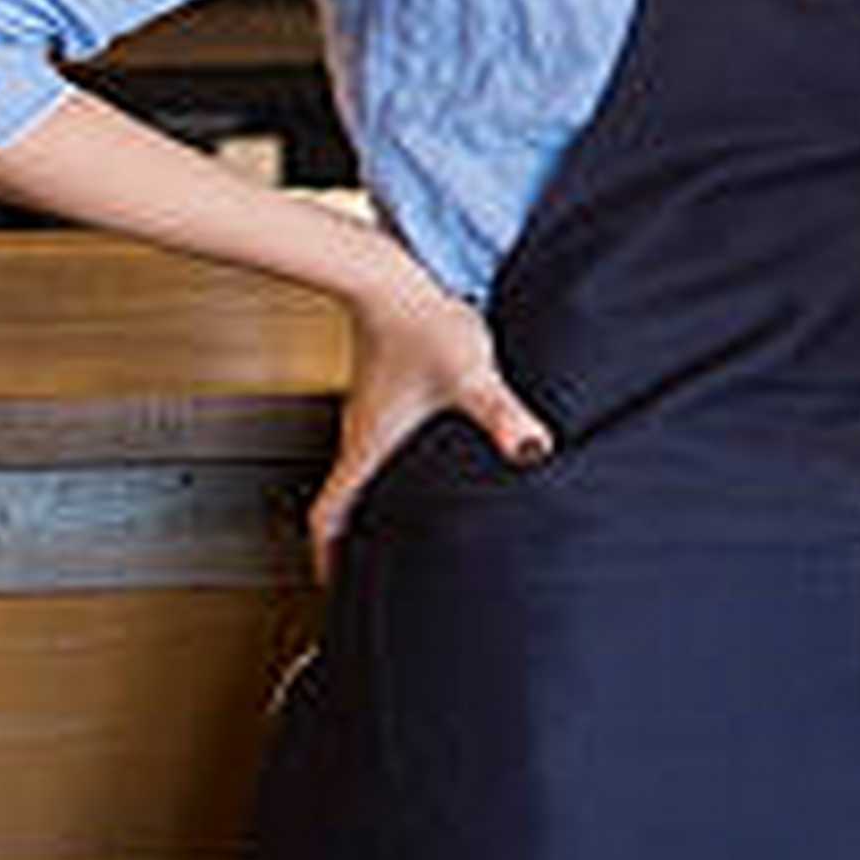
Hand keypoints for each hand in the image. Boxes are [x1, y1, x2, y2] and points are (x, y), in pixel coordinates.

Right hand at [310, 279, 549, 577]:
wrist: (394, 274)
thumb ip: (501, 414)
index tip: (336, 585)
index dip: (327, 558)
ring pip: (364, 474)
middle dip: (354, 540)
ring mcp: (371, 414)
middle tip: (374, 568)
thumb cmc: (424, 321)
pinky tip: (431, 465)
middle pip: (344, 504)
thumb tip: (532, 451)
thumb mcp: (470, 376)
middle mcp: (362, 436)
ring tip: (404, 526)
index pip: (328, 518)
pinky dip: (394, 467)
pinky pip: (383, 443)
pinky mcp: (388, 392)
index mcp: (368, 448)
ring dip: (375, 502)